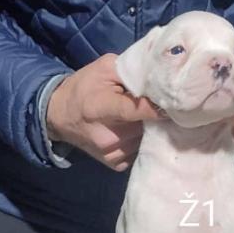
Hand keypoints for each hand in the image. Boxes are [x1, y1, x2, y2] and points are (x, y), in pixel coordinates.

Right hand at [46, 53, 162, 170]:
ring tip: (140, 118)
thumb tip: (158, 80)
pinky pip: (139, 152)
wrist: (59, 115)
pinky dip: (140, 141)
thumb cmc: (83, 87)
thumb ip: (130, 71)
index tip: (174, 102)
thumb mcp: (103, 68)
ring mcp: (112, 153)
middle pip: (146, 126)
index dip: (158, 107)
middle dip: (153, 116)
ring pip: (145, 140)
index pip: (137, 110)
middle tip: (155, 105)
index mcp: (101, 108)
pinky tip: (133, 131)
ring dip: (148, 129)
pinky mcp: (115, 164)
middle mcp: (107, 136)